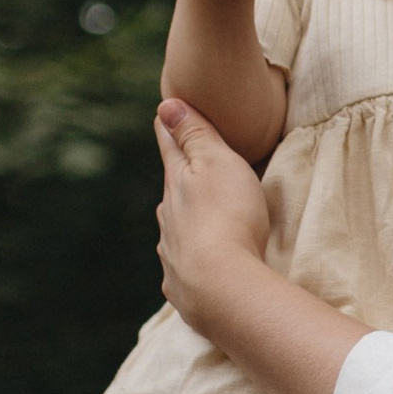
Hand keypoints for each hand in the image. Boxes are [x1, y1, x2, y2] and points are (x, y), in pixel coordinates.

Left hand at [156, 96, 272, 328]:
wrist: (222, 288)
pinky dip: (190, 258)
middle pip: (171, 191)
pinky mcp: (181, 285)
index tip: (164, 113)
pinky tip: (195, 264)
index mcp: (176, 183)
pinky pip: (183, 265)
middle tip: (183, 167)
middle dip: (177, 178)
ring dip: (183, 221)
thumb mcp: (217, 164)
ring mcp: (171, 252)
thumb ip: (194, 135)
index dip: (170, 128)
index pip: (171, 147)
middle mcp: (167, 217)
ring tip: (194, 218)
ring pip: (175, 229)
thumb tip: (165, 105)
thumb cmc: (228, 217)